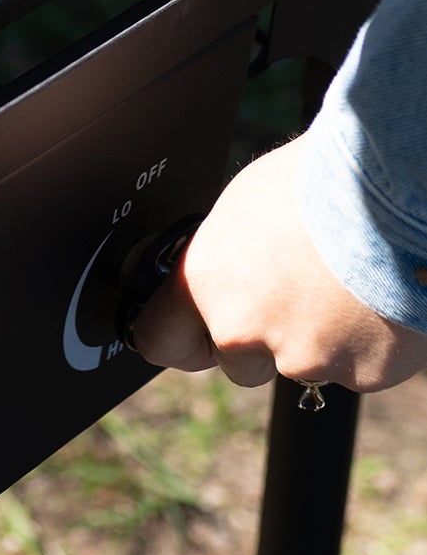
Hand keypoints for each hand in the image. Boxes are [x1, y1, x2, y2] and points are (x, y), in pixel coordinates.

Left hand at [134, 136, 426, 392]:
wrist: (394, 195)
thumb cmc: (322, 180)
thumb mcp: (246, 204)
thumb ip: (225, 257)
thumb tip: (227, 267)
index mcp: (206, 283)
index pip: (160, 338)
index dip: (182, 338)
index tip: (195, 336)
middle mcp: (245, 331)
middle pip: (240, 363)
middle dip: (264, 343)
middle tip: (298, 293)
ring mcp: (304, 358)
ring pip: (304, 364)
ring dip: (321, 339)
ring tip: (345, 283)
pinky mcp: (361, 374)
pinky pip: (358, 367)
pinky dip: (368, 344)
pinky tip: (377, 299)